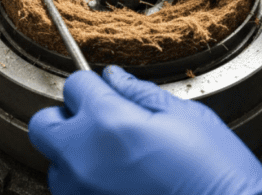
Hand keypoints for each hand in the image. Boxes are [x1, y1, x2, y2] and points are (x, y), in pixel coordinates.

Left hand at [29, 65, 261, 194]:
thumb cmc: (216, 172)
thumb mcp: (186, 117)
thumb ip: (140, 94)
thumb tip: (114, 77)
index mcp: (108, 122)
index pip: (74, 85)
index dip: (92, 86)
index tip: (107, 93)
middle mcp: (83, 158)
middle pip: (44, 124)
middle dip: (67, 117)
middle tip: (99, 122)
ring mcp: (81, 193)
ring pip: (55, 163)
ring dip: (76, 155)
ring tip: (116, 161)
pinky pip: (71, 194)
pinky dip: (87, 185)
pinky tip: (120, 184)